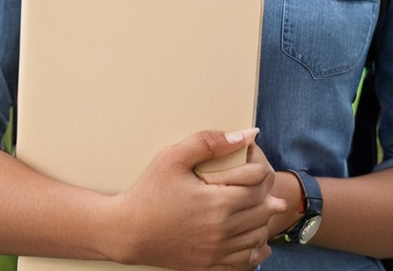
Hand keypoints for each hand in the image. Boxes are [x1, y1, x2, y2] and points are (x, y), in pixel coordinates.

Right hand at [109, 129, 284, 270]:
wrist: (127, 232)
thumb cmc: (148, 193)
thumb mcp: (173, 157)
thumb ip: (210, 142)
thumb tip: (246, 135)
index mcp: (218, 203)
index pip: (260, 185)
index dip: (261, 170)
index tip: (254, 163)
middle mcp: (222, 230)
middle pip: (264, 210)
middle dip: (266, 193)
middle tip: (260, 182)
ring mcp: (216, 251)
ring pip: (258, 236)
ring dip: (262, 220)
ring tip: (258, 206)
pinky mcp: (209, 266)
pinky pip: (245, 262)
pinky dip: (255, 249)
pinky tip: (254, 238)